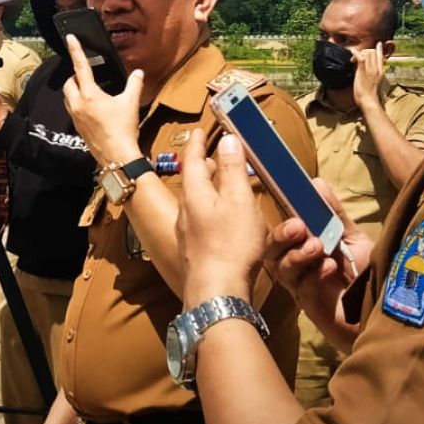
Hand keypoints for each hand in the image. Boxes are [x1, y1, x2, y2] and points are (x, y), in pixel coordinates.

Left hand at [62, 34, 144, 166]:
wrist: (117, 155)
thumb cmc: (123, 129)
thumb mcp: (131, 102)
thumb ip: (134, 84)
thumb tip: (138, 72)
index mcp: (90, 94)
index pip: (80, 67)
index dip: (75, 50)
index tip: (70, 38)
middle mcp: (78, 104)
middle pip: (69, 83)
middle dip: (75, 76)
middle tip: (87, 74)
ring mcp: (76, 117)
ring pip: (68, 97)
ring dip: (74, 90)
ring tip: (88, 89)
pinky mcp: (78, 128)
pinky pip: (72, 110)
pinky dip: (78, 103)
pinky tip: (91, 108)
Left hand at [178, 129, 264, 305]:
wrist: (217, 293)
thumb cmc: (231, 245)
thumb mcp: (238, 200)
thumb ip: (232, 168)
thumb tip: (227, 139)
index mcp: (194, 194)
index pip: (191, 160)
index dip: (197, 143)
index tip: (200, 130)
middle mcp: (184, 212)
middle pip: (192, 182)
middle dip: (203, 166)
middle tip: (214, 156)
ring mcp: (187, 234)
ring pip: (196, 203)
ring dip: (208, 190)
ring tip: (223, 186)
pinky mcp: (194, 253)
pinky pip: (200, 222)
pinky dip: (211, 211)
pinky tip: (224, 222)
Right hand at [263, 179, 371, 347]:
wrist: (380, 310)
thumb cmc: (363, 273)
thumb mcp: (351, 237)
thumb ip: (334, 214)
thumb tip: (316, 182)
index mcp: (301, 248)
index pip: (281, 232)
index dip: (281, 219)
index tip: (291, 208)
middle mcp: (296, 268)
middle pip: (271, 251)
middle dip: (281, 236)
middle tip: (298, 227)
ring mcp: (301, 288)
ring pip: (282, 270)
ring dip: (297, 255)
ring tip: (318, 247)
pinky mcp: (311, 307)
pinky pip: (303, 289)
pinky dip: (314, 276)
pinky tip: (329, 268)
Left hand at [352, 47, 384, 110]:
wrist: (369, 101)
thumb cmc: (369, 95)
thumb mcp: (374, 82)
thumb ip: (371, 74)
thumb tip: (364, 69)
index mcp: (381, 71)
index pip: (381, 56)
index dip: (379, 49)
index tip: (379, 44)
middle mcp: (377, 69)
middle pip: (373, 52)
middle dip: (364, 52)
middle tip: (356, 59)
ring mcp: (370, 70)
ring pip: (368, 53)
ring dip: (359, 53)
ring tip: (352, 60)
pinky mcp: (364, 72)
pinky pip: (361, 58)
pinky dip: (356, 53)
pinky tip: (352, 51)